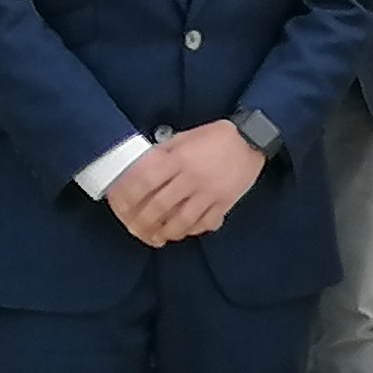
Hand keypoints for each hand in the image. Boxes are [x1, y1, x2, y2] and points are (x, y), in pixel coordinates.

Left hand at [115, 121, 264, 240]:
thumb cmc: (215, 137)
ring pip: (181, 221)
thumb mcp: (185, 137)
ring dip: (165, 232)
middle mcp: (192, 178)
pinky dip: (192, 231)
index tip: (121, 205)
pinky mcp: (225, 202)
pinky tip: (183, 232)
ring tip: (156, 236)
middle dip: (142, 222)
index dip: (128, 196)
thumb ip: (163, 153)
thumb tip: (140, 168)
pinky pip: (205, 223)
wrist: (252, 139)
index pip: (145, 181)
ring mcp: (210, 192)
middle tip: (134, 228)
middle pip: (159, 207)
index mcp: (179, 159)